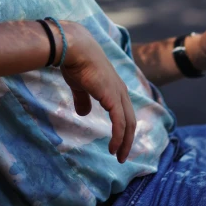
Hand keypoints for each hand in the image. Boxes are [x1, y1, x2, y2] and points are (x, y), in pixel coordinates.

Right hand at [60, 22, 135, 163]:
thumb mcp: (80, 85)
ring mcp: (118, 93)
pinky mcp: (113, 98)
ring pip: (128, 124)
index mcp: (114, 86)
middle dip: (128, 139)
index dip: (123, 127)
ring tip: (119, 157)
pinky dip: (118, 137)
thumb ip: (83, 99)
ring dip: (125, 142)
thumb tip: (84, 113)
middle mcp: (120, 90)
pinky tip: (112, 148)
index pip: (124, 111)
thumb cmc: (76, 63)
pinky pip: (119, 123)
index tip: (118, 142)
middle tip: (122, 155)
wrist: (76, 49)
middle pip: (130, 120)